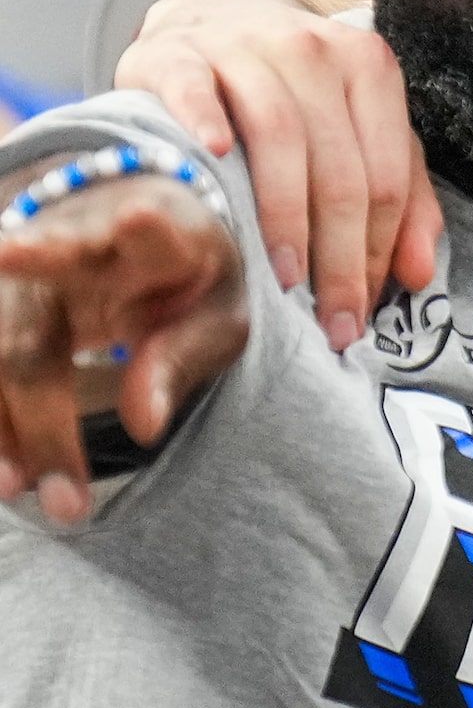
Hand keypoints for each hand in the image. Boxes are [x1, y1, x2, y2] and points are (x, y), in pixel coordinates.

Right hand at [0, 170, 246, 524]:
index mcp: (159, 234)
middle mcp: (74, 244)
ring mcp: (20, 270)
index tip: (138, 218)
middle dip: (37, 407)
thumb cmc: (186, 279)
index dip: (143, 230)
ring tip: (16, 489)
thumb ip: (183, 360)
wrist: (133, 222)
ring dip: (3, 428)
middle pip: (34, 324)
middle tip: (44, 488)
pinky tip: (10, 469)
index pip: (150, 235)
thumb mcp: (216, 312)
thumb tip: (144, 427)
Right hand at [114, 0, 438, 347]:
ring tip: (284, 280)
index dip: (380, 251)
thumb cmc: (298, 91)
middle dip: (340, 255)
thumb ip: (403, 195)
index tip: (365, 312)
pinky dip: (206, 122)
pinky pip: (195, 89)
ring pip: (279, 135)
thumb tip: (420, 275)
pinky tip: (214, 160)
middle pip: (340, 168)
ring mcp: (245, 48)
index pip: (387, 176)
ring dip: (284, 216)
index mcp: (371, 70)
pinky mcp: (178, 53)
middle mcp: (315, 52)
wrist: (215, 19)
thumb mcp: (361, 129)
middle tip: (330, 320)